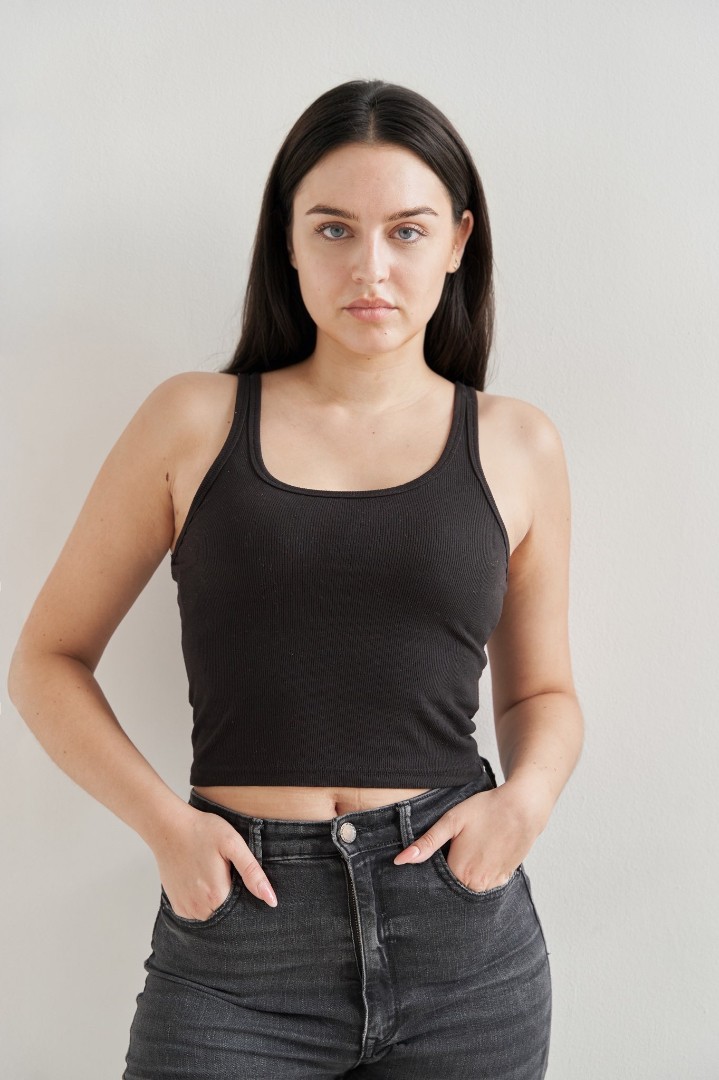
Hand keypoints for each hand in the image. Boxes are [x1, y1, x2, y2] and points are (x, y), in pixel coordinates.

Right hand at [151, 804, 277, 915]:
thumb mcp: (233, 844)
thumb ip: (252, 873)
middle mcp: (200, 908)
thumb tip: (271, 899)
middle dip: (234, 902)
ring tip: (215, 877)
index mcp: (217, 895)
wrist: (168, 826)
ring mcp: (187, 909)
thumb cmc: (202, 831)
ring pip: (213, 916)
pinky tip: (203, 883)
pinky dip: (204, 904)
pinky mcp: (177, 906)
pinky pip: (197, 914)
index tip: (244, 882)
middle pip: (228, 915)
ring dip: (218, 903)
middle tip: (228, 874)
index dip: (248, 899)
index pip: (243, 912)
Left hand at [393, 782, 544, 891]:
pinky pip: (486, 883)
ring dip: (464, 874)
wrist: (523, 807)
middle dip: (448, 874)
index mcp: (459, 872)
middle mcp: (476, 885)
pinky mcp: (505, 878)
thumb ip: (427, 843)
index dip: (432, 869)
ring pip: (469, 885)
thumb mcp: (452, 821)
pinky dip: (480, 873)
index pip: (436, 882)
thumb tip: (400, 861)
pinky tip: (482, 853)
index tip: (435, 856)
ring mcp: (493, 884)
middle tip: (455, 848)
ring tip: (469, 849)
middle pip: (452, 886)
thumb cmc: (486, 810)